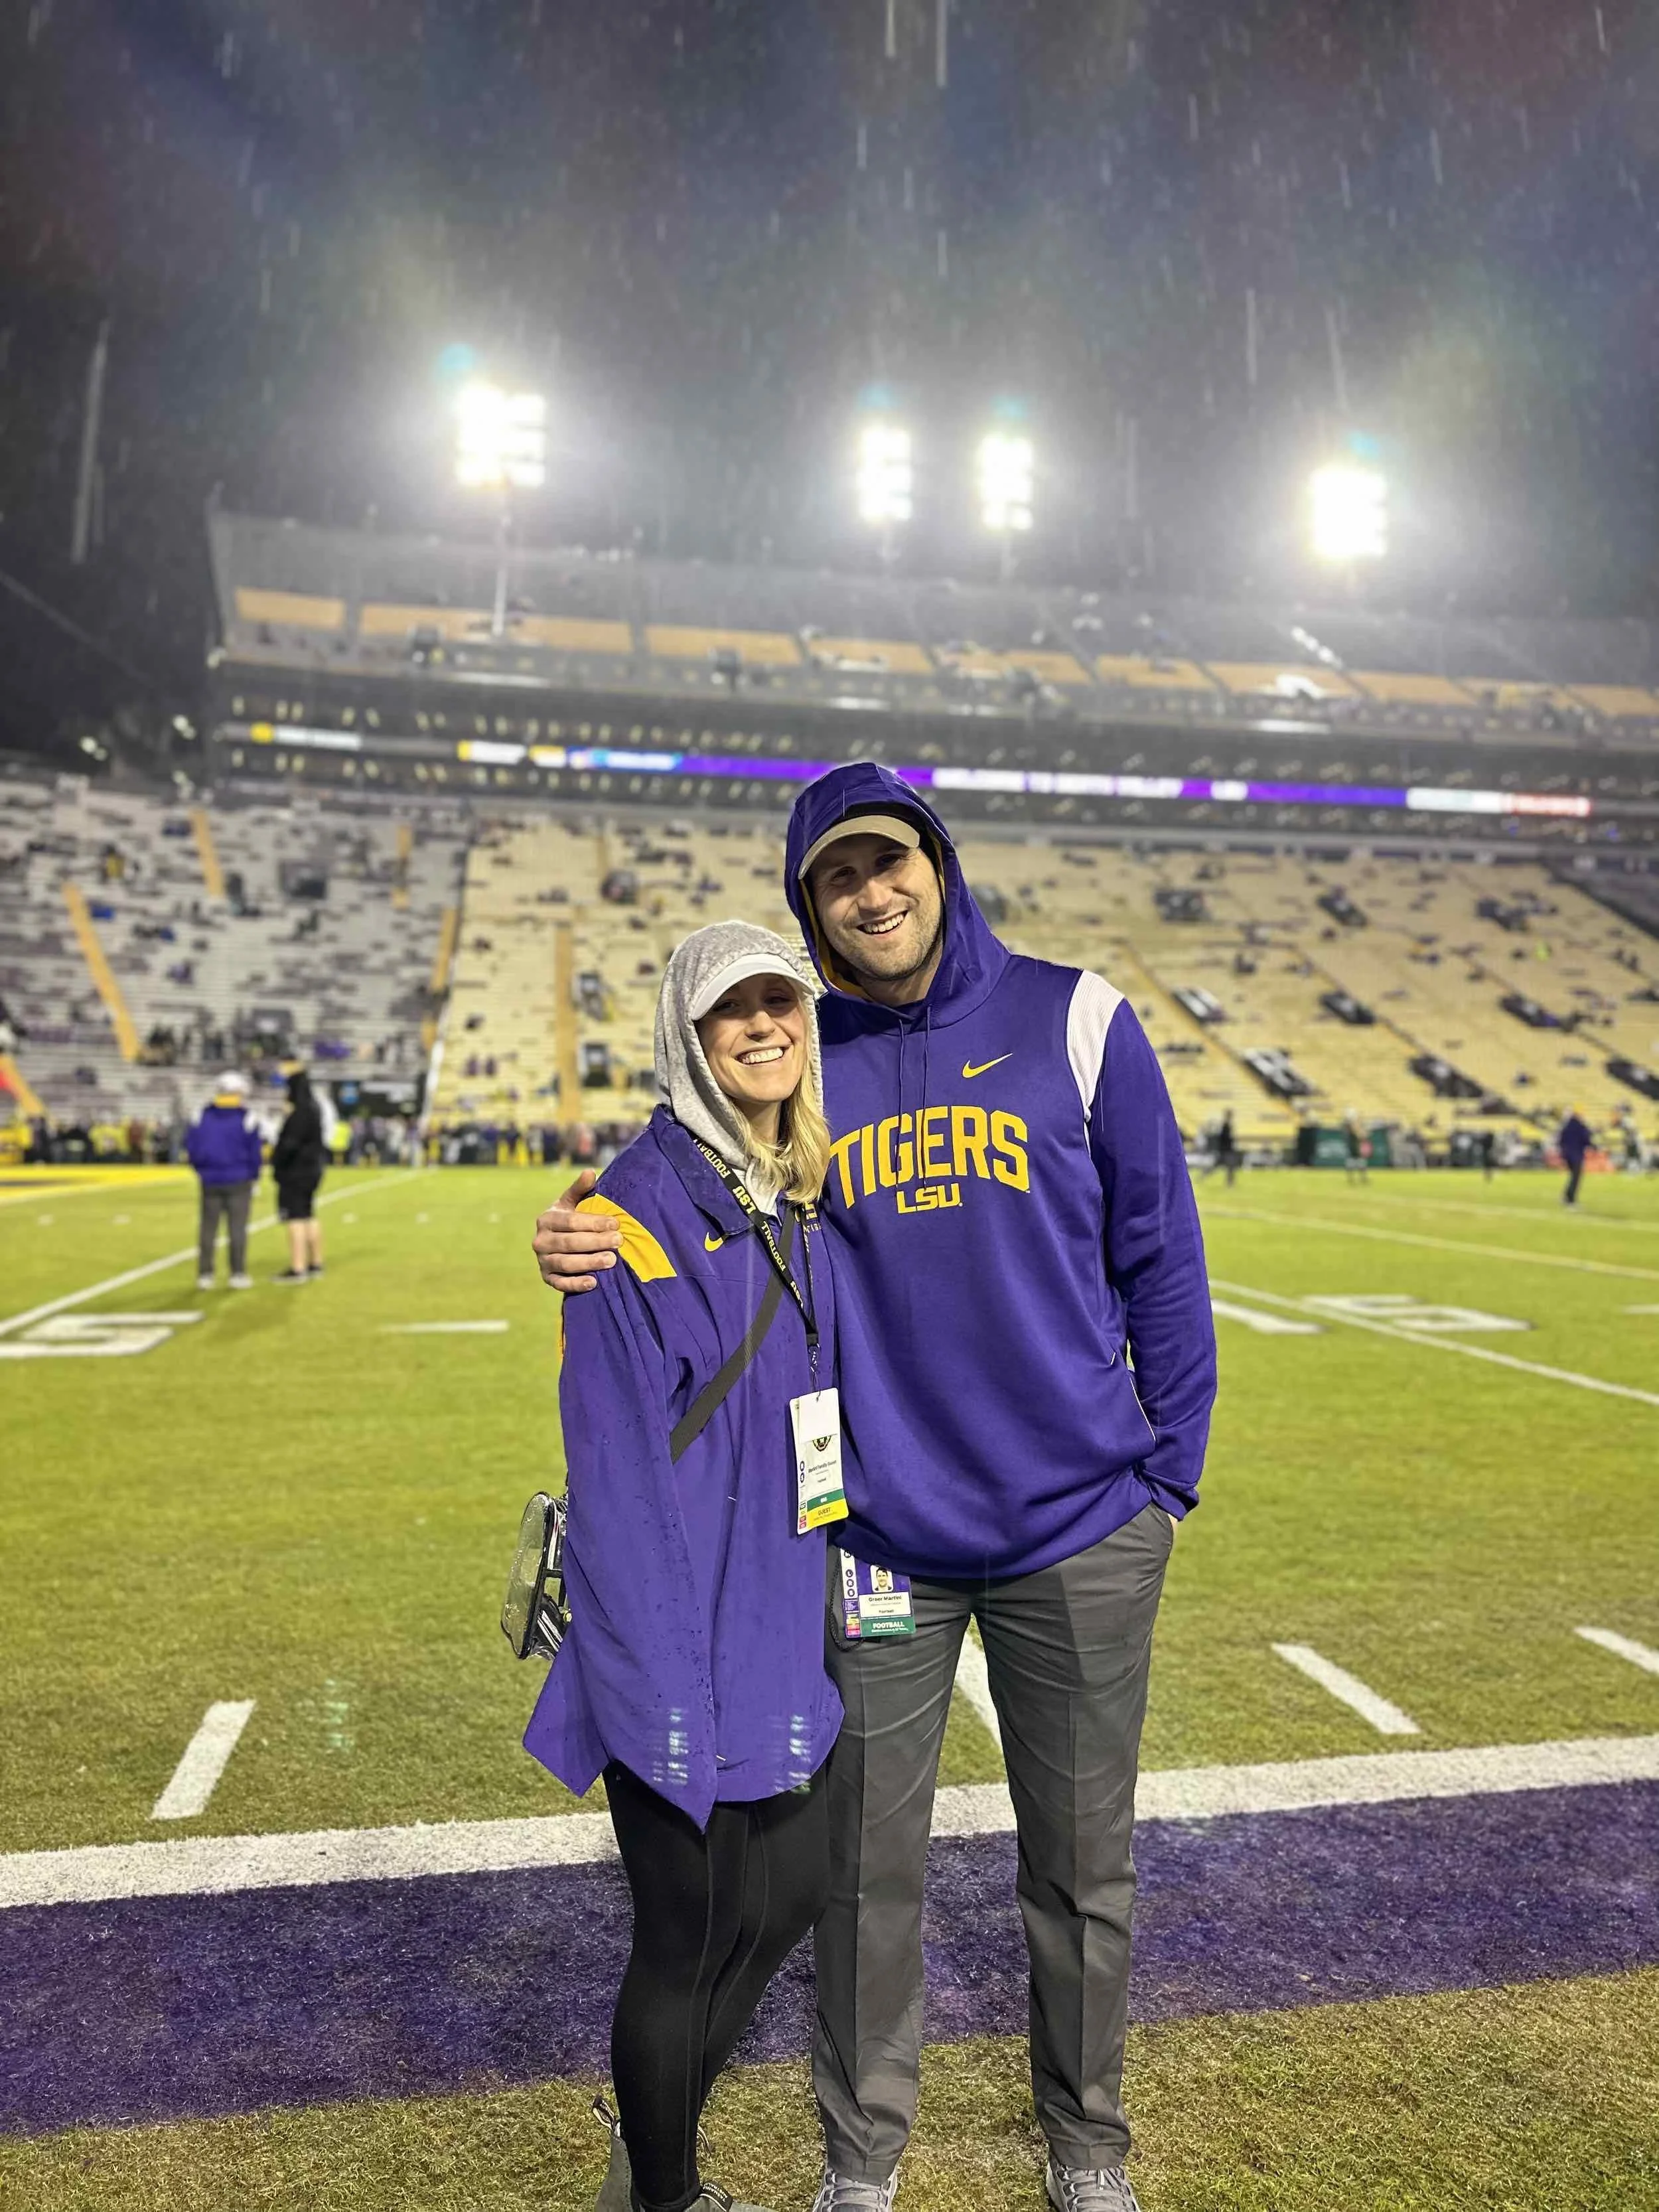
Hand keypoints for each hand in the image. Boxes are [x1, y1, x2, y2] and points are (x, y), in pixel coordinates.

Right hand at [532, 1170, 619, 1292]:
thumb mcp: (571, 1202)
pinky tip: (593, 1283)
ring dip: (589, 1263)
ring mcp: (542, 1261)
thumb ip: (580, 1189)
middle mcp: (540, 1241)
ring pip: (565, 1263)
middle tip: (619, 1241)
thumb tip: (590, 1172)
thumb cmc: (569, 1219)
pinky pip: (560, 1284)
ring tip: (612, 1260)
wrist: (555, 1242)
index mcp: (546, 1219)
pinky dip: (575, 1284)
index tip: (616, 1223)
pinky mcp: (547, 1278)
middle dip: (596, 1242)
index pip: (571, 1222)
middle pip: (569, 1243)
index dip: (594, 1223)